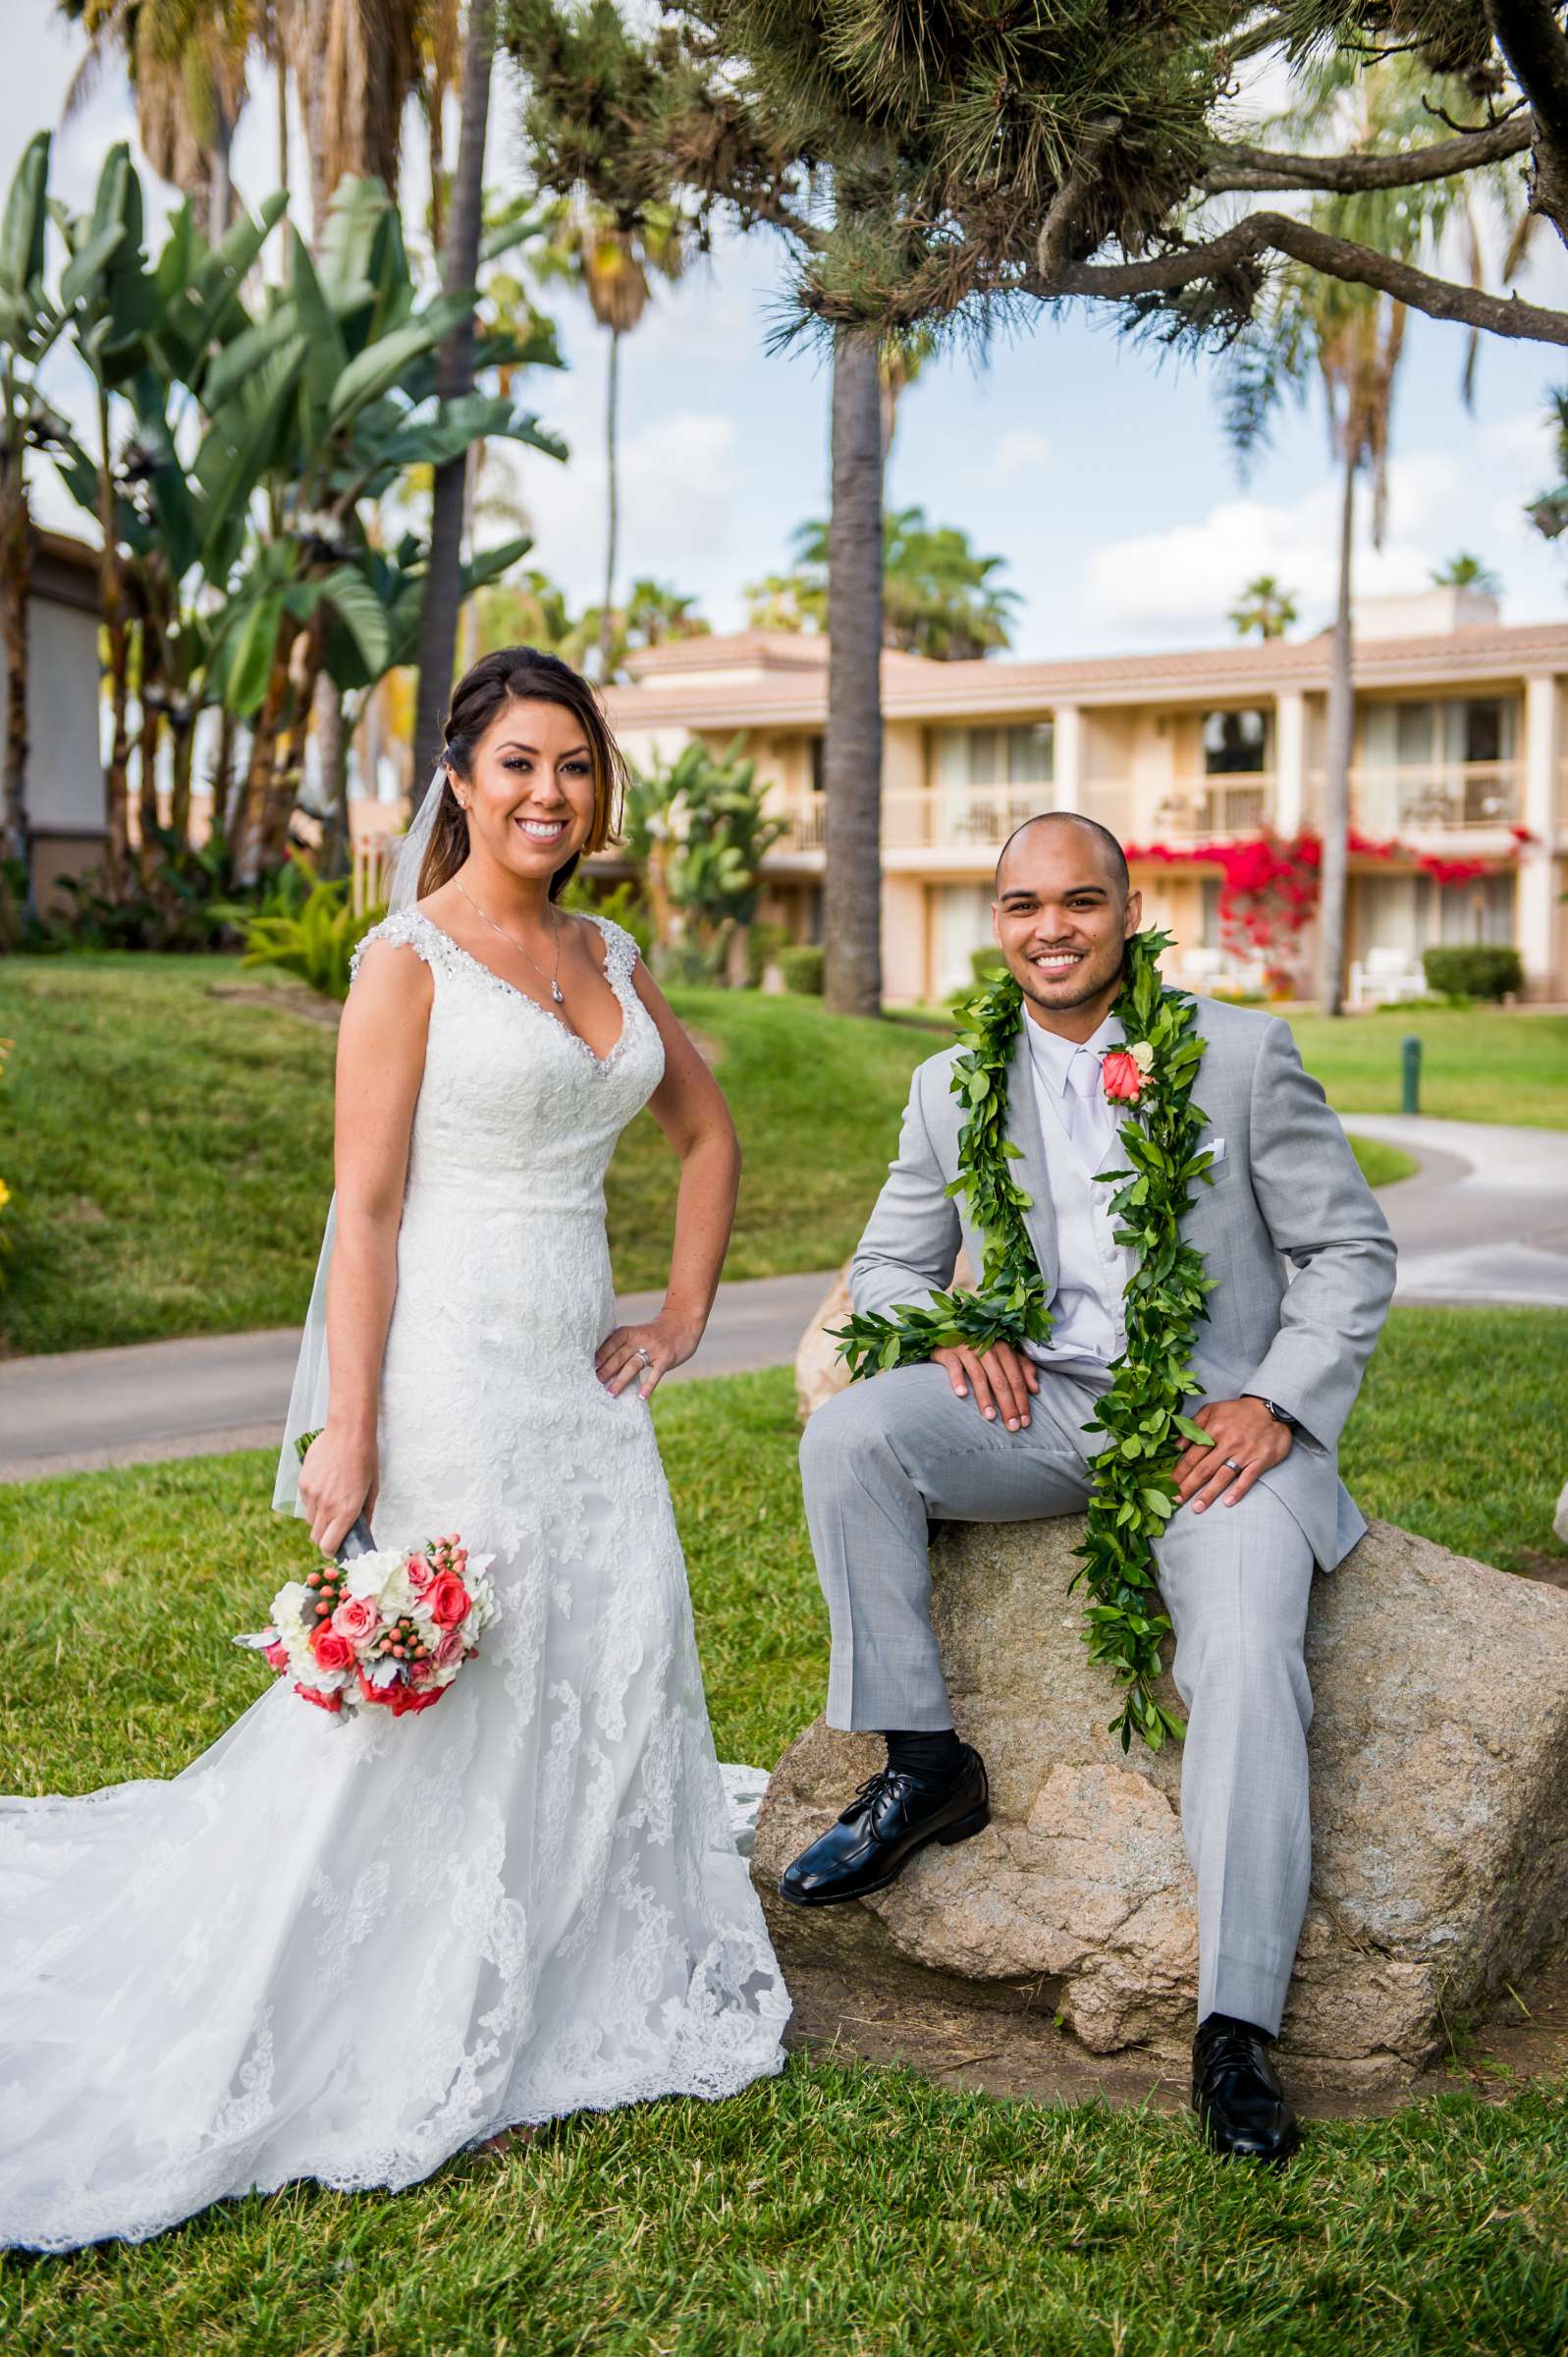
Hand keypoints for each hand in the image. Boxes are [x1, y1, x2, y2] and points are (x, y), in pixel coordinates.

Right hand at [297, 1422, 378, 1557]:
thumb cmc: (366, 1458)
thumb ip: (366, 1512)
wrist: (348, 1431)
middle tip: (335, 1527)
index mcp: (346, 1510)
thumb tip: (363, 1529)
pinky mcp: (302, 1483)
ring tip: (332, 1501)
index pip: (328, 1545)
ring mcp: (312, 1494)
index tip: (335, 1548)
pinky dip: (313, 1500)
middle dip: (325, 1537)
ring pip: (310, 1520)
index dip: (331, 1551)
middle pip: (316, 1537)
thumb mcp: (373, 1488)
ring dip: (319, 1518)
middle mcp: (326, 1506)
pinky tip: (325, 1485)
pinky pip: (305, 1501)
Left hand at [596, 1310, 700, 1400]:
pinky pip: (656, 1373)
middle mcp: (640, 1338)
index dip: (601, 1355)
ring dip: (621, 1380)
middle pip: (620, 1356)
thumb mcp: (638, 1333)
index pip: (612, 1343)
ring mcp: (654, 1348)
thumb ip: (623, 1346)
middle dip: (606, 1370)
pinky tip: (641, 1396)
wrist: (683, 1323)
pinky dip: (648, 1385)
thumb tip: (602, 1366)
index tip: (590, 1367)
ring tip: (611, 1393)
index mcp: (630, 1332)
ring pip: (633, 1365)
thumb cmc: (655, 1333)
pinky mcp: (667, 1358)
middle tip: (596, 1383)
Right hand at [931, 1341, 1039, 1431]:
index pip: (1016, 1378)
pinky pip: (954, 1367)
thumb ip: (1022, 1369)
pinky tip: (962, 1394)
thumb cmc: (981, 1348)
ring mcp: (967, 1349)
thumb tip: (1035, 1389)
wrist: (949, 1334)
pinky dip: (958, 1380)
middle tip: (1011, 1426)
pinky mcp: (949, 1351)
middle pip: (1000, 1380)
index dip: (1022, 1401)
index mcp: (1004, 1349)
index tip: (1024, 1422)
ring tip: (990, 1417)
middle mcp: (987, 1347)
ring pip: (979, 1376)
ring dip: (985, 1398)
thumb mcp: (1005, 1356)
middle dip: (1008, 1405)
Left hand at [1173, 1398, 1291, 1513]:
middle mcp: (1228, 1443)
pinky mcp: (1261, 1459)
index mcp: (1213, 1430)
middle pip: (1204, 1469)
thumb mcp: (1212, 1411)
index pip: (1191, 1456)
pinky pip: (1248, 1478)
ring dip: (1209, 1493)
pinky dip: (1238, 1490)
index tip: (1169, 1487)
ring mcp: (1245, 1452)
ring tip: (1197, 1508)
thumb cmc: (1237, 1412)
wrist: (1271, 1408)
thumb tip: (1177, 1446)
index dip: (1179, 1473)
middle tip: (1176, 1502)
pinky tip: (1228, 1502)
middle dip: (1188, 1487)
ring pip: (1223, 1476)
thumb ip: (1193, 1426)